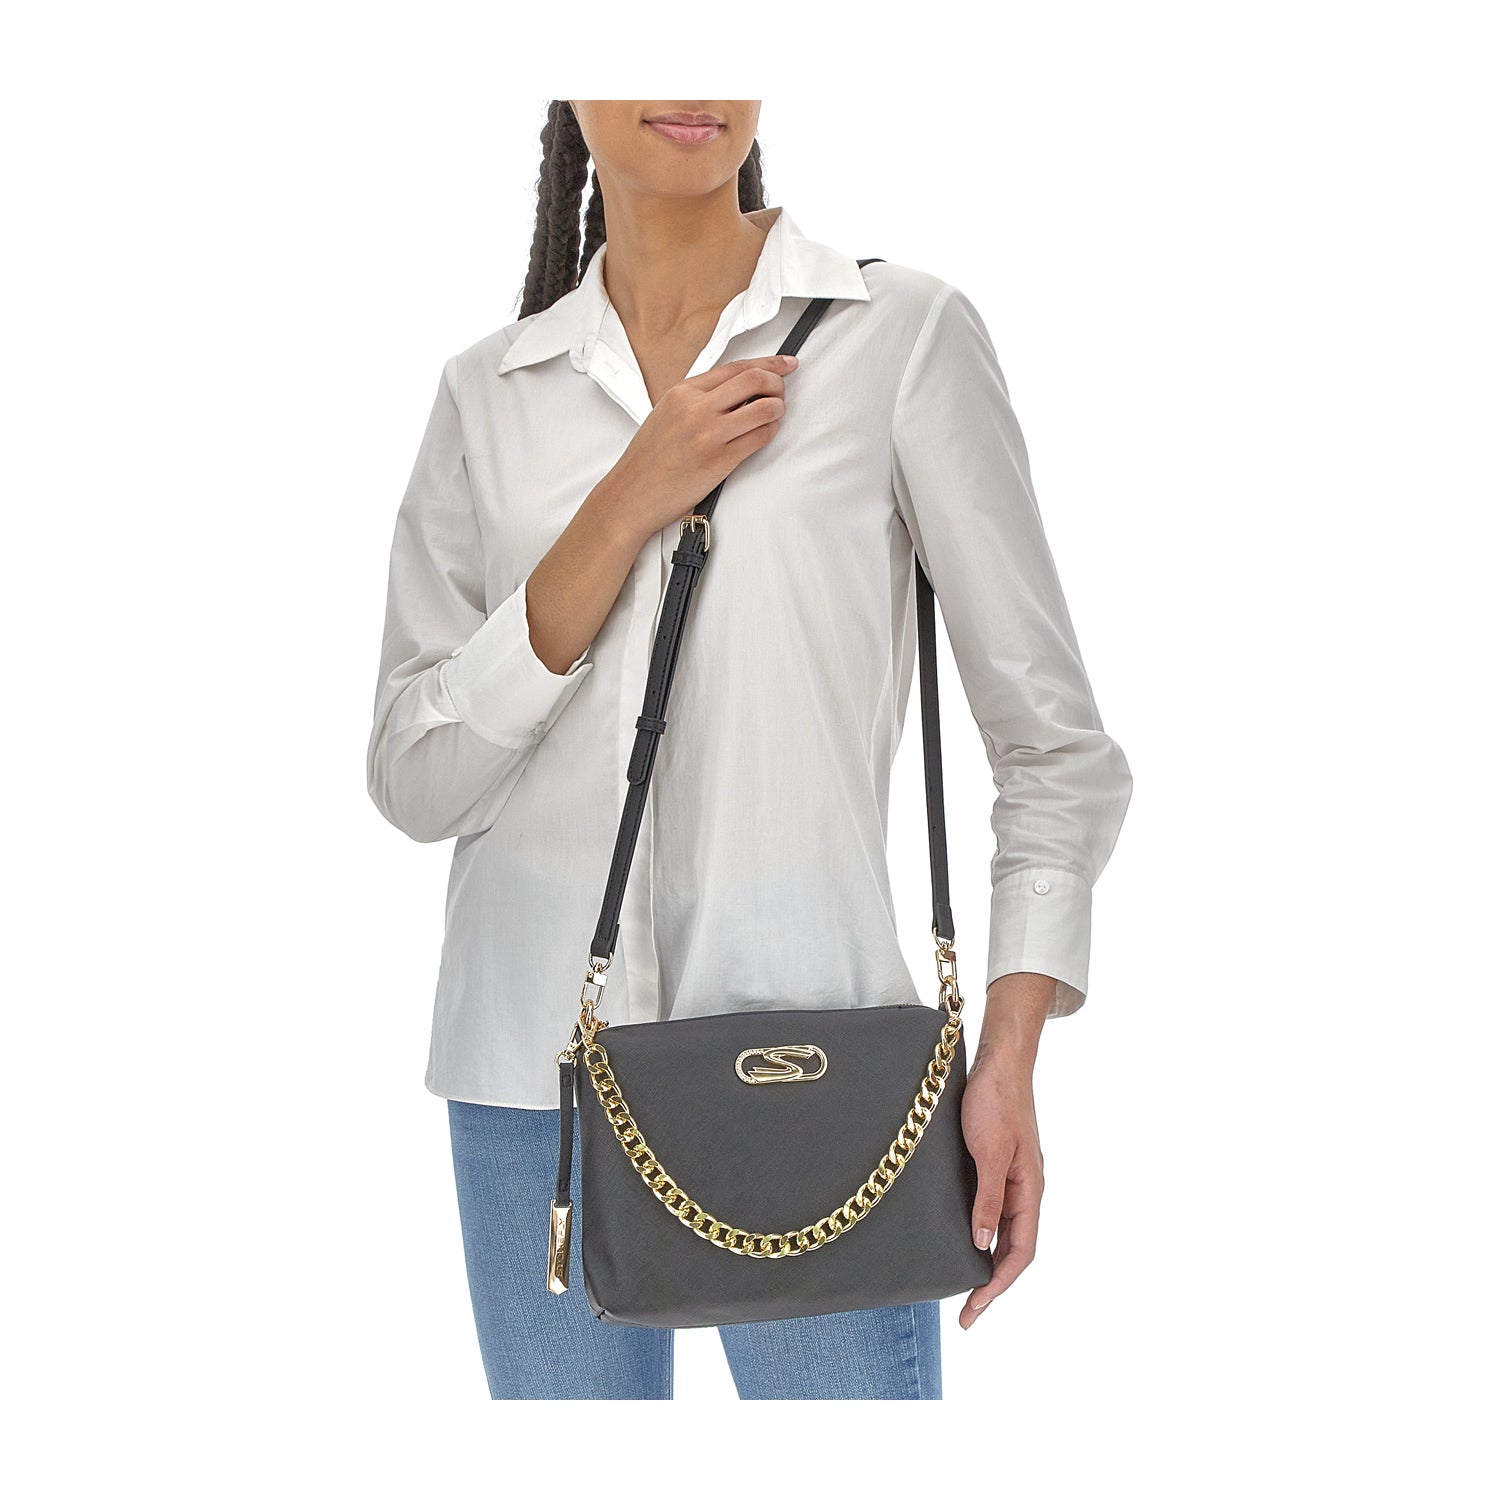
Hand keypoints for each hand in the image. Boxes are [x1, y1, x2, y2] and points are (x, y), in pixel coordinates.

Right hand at [595, 355, 798, 540]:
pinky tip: (767, 432)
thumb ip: (698, 398)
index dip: (768, 362)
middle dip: (778, 382)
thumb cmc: (649, 459)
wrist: (631, 494)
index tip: (786, 363)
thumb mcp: (666, 413)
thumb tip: (737, 391)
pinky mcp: (720, 461)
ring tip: (776, 413)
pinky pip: (759, 437)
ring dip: (778, 408)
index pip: (736, 368)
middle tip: (782, 391)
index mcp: (683, 392)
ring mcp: (709, 434)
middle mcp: (696, 408)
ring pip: (764, 408)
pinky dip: (770, 431)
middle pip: (754, 380)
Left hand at [958, 972, 1051, 1329]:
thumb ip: (988, 1199)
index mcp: (1030, 1190)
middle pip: (1014, 1249)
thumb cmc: (996, 1102)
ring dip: (988, 1261)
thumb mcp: (988, 1153)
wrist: (999, 1062)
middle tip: (965, 1311)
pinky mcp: (997, 1165)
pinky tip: (964, 1239)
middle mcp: (1025, 1190)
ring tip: (964, 1286)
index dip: (998, 1285)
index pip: (1020, 1252)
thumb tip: (983, 1246)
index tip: (973, 1310)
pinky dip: (982, 1233)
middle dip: (992, 1283)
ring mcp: (1012, 1178)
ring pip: (1005, 1232)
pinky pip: (994, 1210)